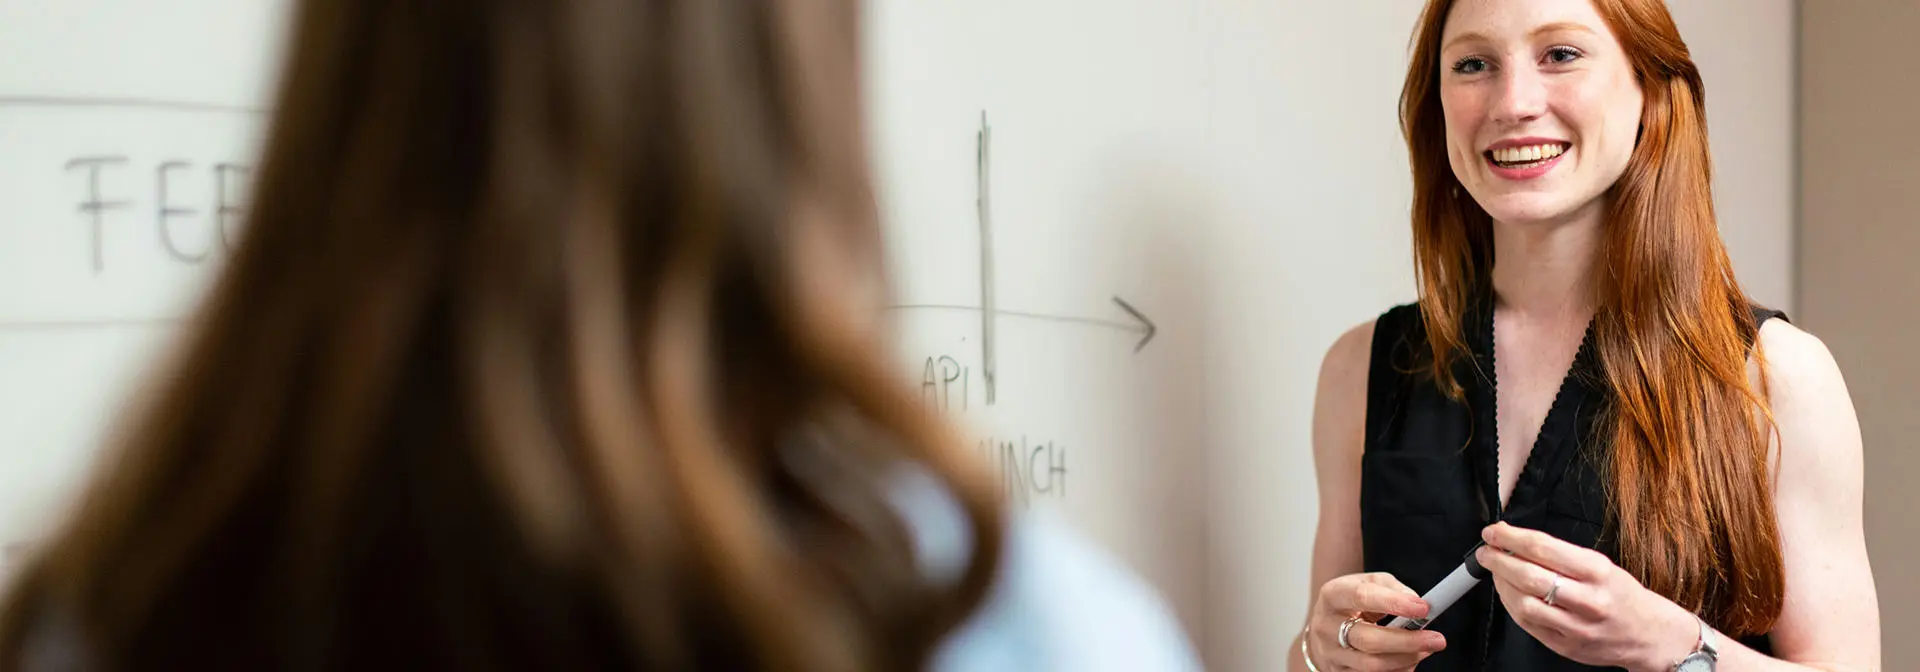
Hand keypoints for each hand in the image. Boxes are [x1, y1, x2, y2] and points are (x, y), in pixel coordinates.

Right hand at [1307, 572, 1446, 670]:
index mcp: (1332, 595)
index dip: (1394, 603)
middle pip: (1368, 640)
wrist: (1326, 624)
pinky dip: (1397, 670)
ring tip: (1426, 650)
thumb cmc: (1351, 601)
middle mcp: (1326, 626)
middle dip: (1407, 641)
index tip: (1423, 608)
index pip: (1362, 597)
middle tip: (1436, 639)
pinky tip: (1408, 661)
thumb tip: (1417, 604)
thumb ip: (1393, 589)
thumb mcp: (1369, 582)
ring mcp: (1331, 652)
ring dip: (1406, 659)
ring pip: (1371, 665)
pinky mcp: (1338, 671)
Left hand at [1476, 522, 1700, 671]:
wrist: (1649, 634)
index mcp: (1597, 572)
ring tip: (1496, 572)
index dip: (1511, 538)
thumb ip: (1561, 556)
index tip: (1494, 532)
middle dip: (1499, 560)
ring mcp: (1576, 627)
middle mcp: (1588, 600)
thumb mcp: (1601, 565)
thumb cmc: (1622, 595)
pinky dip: (1511, 606)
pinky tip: (1508, 594)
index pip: (1544, 548)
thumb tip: (1518, 543)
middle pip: (1529, 576)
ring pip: (1524, 604)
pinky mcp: (1565, 646)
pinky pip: (1528, 624)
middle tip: (1486, 551)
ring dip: (1501, 585)